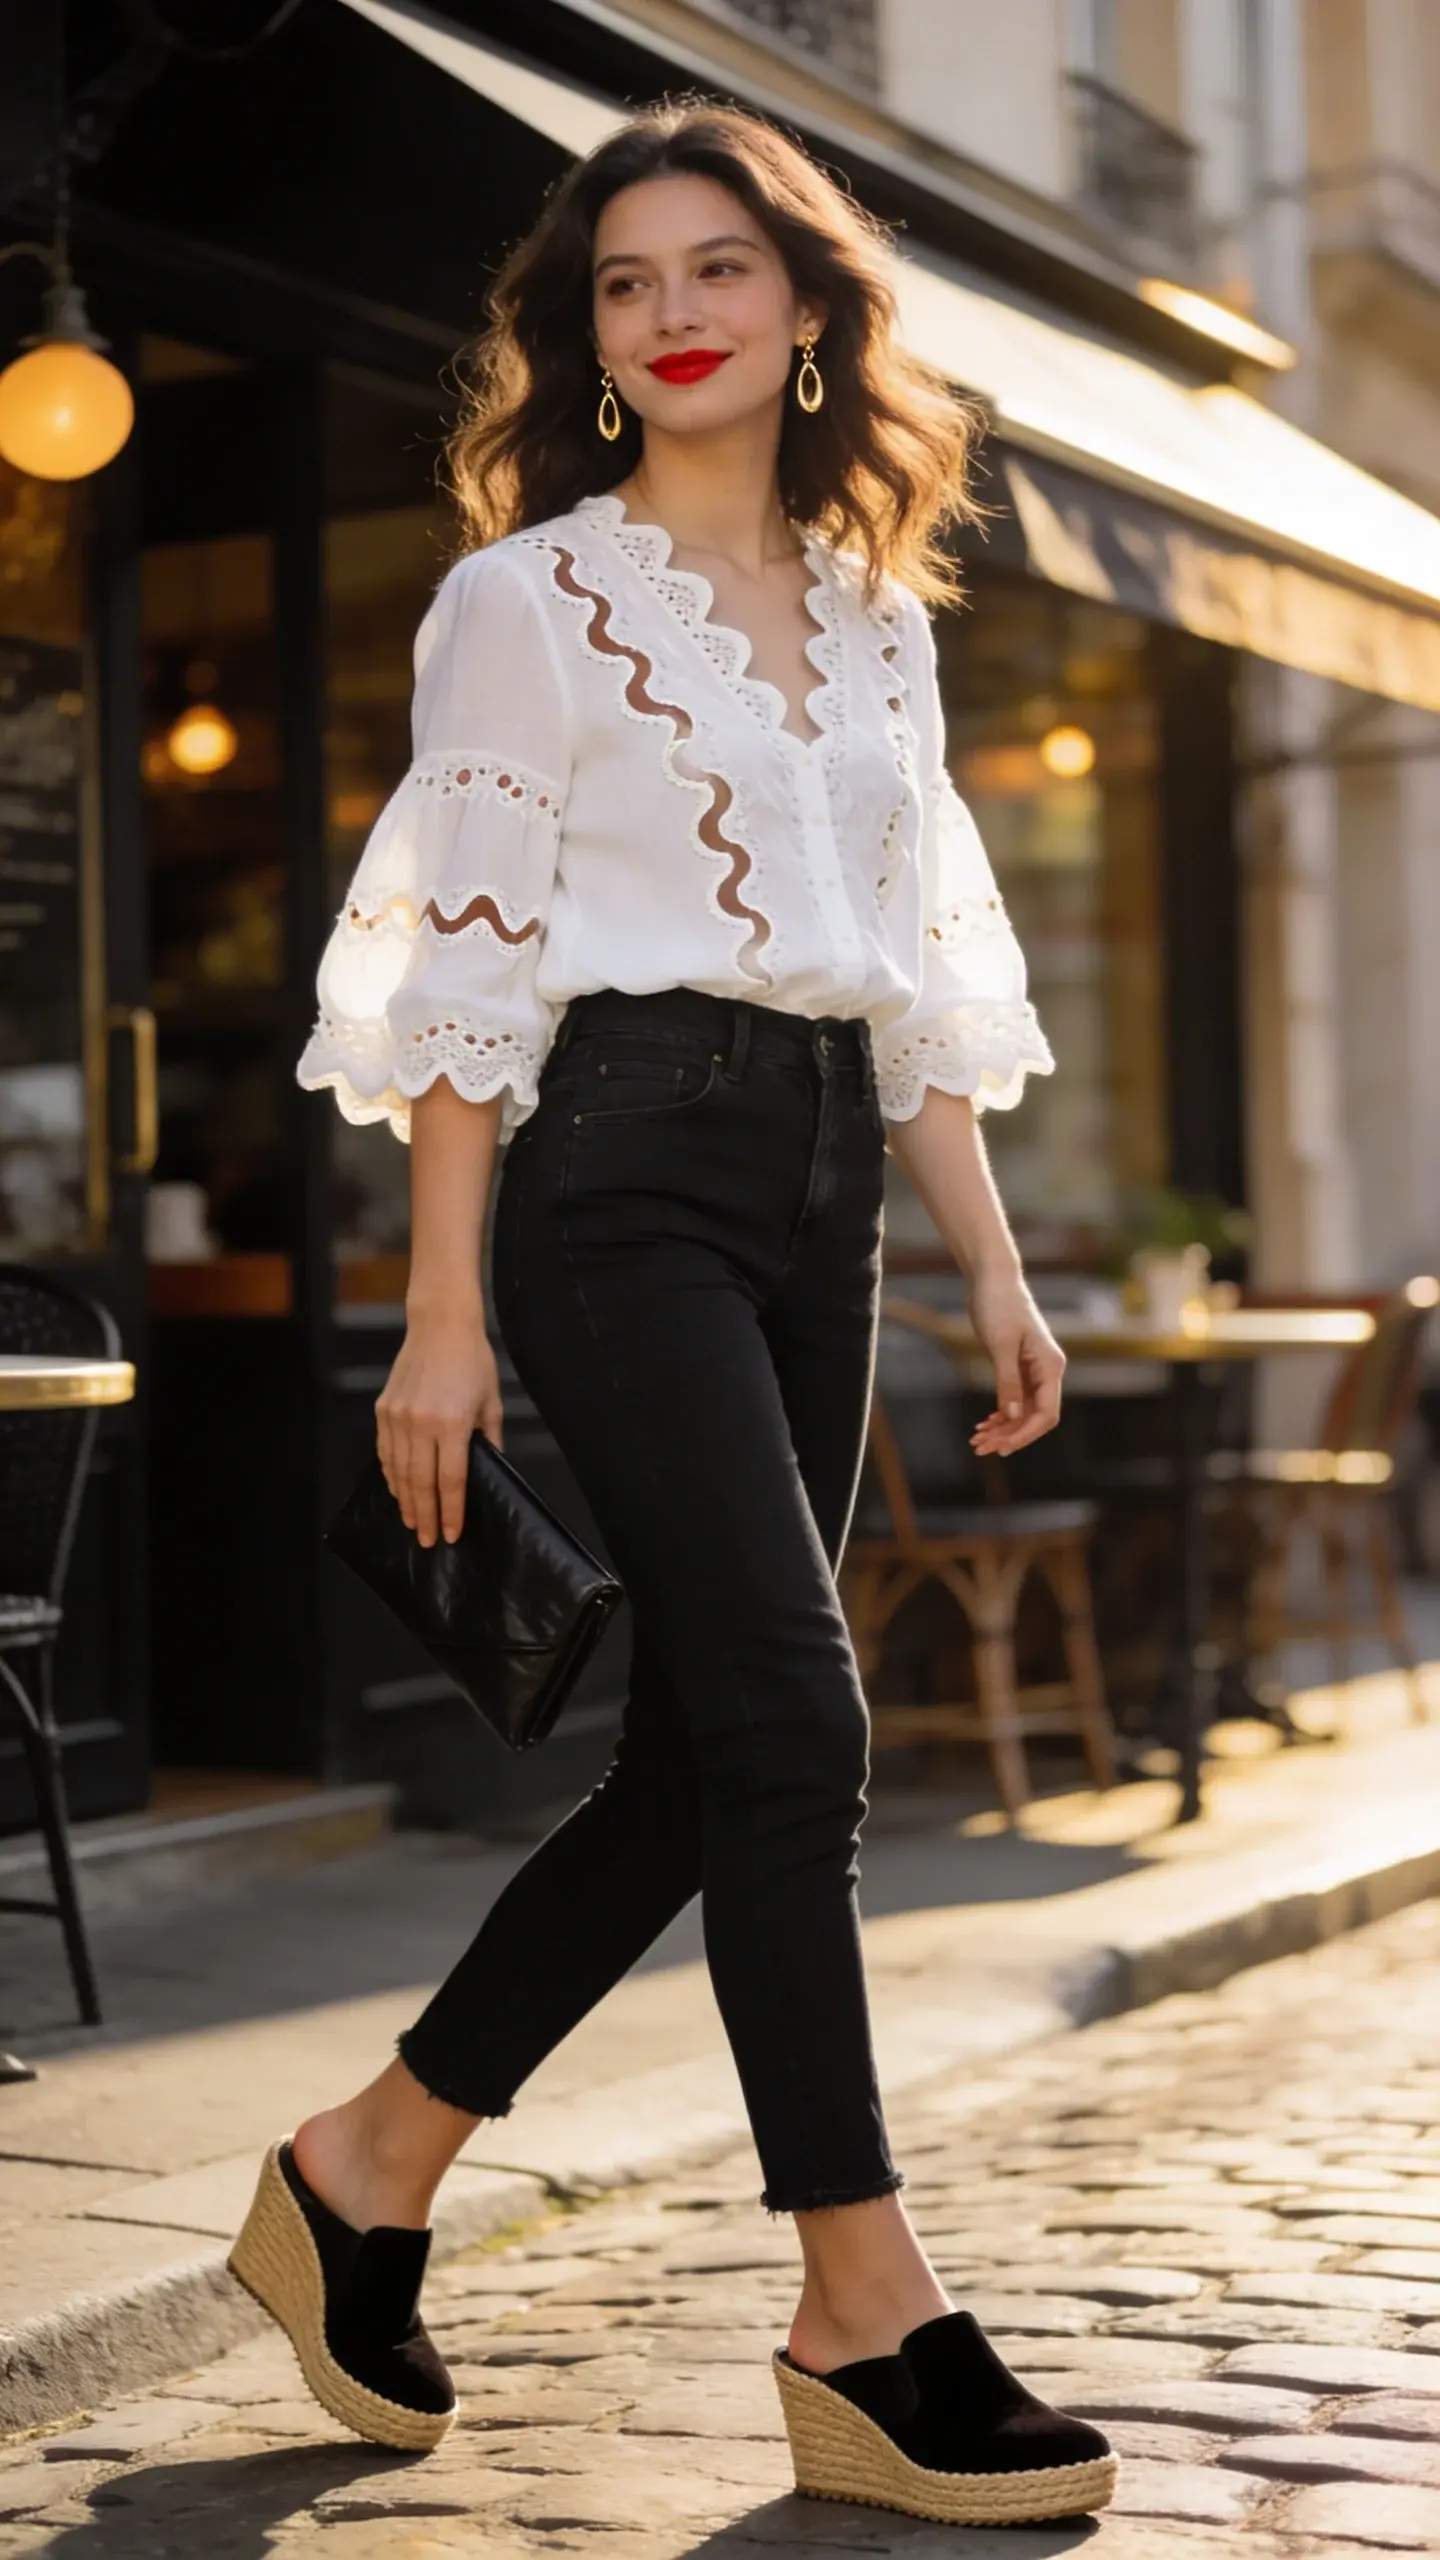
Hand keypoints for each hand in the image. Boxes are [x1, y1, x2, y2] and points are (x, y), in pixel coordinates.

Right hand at [376, 1306, 503, 1546]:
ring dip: (405, 1501)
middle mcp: (420, 1423)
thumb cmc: (473, 1361)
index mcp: (451, 1424)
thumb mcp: (490, 1403)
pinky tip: (398, 1490)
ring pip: (398, 1472)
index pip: (449, 1481)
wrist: (440, 1326)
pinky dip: (391, 1476)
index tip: (450, 1534)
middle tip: (427, 1541)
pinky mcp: (384, 1410)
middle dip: (424, 1516)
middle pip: (420, 1483)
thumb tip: (491, 1472)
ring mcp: (397, 1417)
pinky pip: (386, 1453)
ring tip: (412, 1522)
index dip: (450, 1512)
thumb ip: (489, 1441)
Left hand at [966, 1267, 1064, 1456]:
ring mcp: (1035, 1370)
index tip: (1001, 1447)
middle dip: (1010, 1434)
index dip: (1025, 1434)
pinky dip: (1001, 1412)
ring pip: (1023, 1410)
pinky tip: (984, 1423)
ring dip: (1003, 1427)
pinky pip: (1015, 1398)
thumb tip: (1010, 1415)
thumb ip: (1007, 1381)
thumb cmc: (999, 1306)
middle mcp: (1048, 1371)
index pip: (1046, 1414)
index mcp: (1050, 1366)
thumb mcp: (1000, 1345)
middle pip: (1035, 1416)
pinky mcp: (1020, 1366)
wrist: (993, 1278)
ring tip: (977, 1439)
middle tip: (980, 1447)